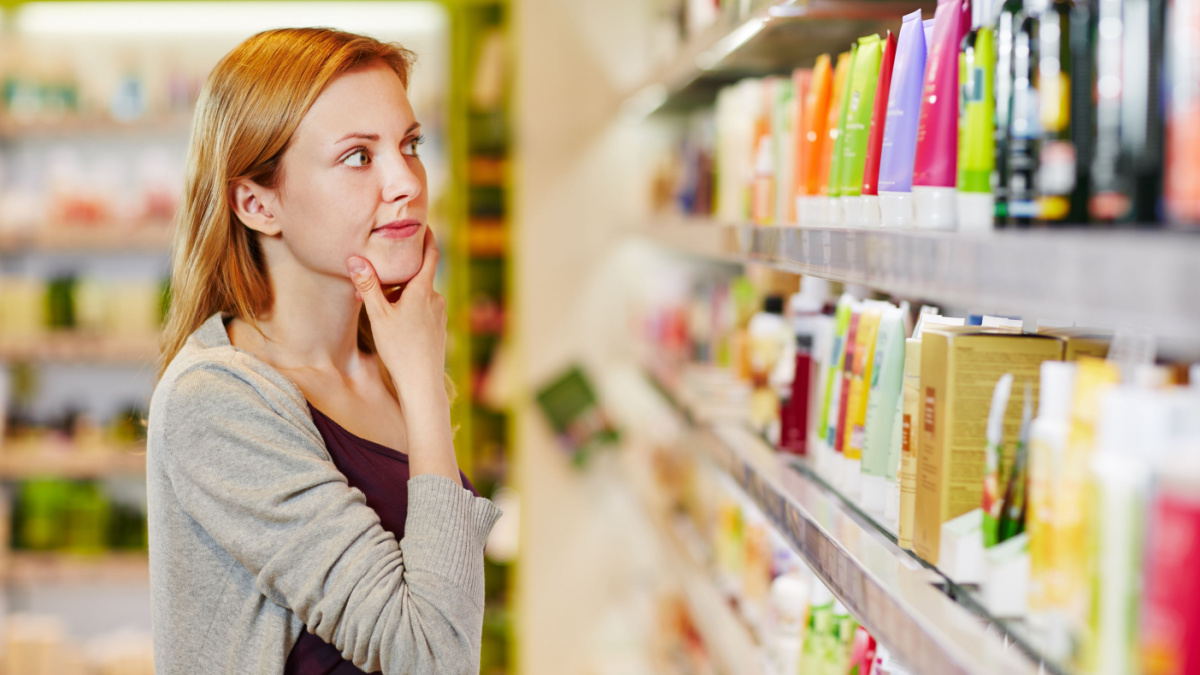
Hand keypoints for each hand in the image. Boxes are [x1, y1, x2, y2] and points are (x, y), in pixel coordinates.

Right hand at [347, 227, 447, 405]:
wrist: (422, 383)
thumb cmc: (400, 349)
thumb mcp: (378, 315)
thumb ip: (368, 285)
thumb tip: (355, 258)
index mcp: (423, 291)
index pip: (431, 254)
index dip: (427, 237)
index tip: (423, 224)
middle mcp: (436, 299)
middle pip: (417, 277)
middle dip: (397, 276)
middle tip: (374, 279)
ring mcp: (439, 315)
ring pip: (418, 296)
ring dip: (399, 296)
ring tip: (376, 307)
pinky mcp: (438, 330)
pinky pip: (422, 311)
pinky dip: (407, 309)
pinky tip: (392, 324)